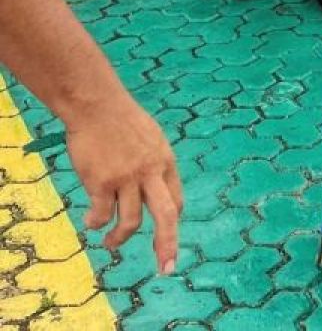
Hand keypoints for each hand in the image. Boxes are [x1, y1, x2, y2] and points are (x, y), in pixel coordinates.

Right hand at [67, 97, 181, 274]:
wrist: (97, 106)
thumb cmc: (122, 121)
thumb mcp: (151, 139)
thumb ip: (154, 164)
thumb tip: (155, 185)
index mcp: (165, 163)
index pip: (176, 201)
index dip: (171, 223)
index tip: (166, 240)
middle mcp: (151, 173)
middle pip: (167, 215)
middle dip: (168, 244)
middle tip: (167, 267)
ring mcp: (127, 178)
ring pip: (130, 221)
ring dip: (119, 239)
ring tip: (110, 244)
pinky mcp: (102, 181)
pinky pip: (101, 213)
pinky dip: (96, 223)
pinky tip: (92, 224)